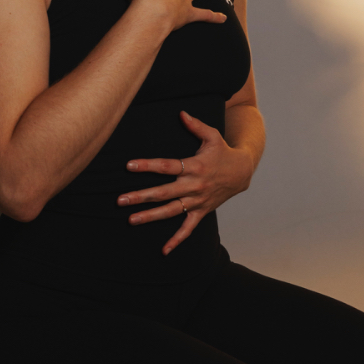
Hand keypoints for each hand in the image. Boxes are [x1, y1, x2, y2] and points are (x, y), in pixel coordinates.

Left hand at [117, 110, 254, 253]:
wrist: (242, 172)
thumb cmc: (223, 151)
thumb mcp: (212, 135)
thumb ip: (195, 125)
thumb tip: (180, 113)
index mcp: (194, 166)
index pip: (167, 166)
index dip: (148, 166)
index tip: (129, 166)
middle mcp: (194, 186)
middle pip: (164, 192)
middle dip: (141, 196)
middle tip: (120, 200)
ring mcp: (197, 201)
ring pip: (171, 211)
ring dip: (151, 216)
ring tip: (131, 220)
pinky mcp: (201, 212)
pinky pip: (188, 229)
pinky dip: (177, 240)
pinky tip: (164, 250)